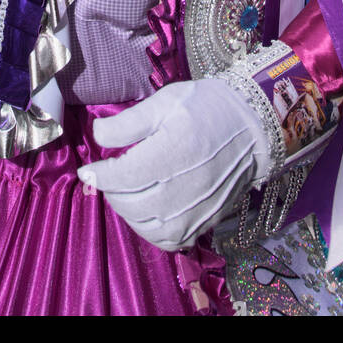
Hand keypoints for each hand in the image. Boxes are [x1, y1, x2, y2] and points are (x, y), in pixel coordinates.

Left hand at [77, 78, 268, 251]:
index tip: (89, 169)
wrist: (252, 125)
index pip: (123, 176)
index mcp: (172, 151)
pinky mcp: (205, 221)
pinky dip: (151, 232)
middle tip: (109, 177)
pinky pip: (170, 241)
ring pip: (147, 227)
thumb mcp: (165, 101)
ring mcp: (196, 209)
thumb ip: (129, 122)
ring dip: (128, 213)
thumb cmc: (206, 107)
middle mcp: (184, 186)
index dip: (99, 175)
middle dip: (112, 192)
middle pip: (131, 204)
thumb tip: (98, 137)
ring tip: (126, 193)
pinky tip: (147, 212)